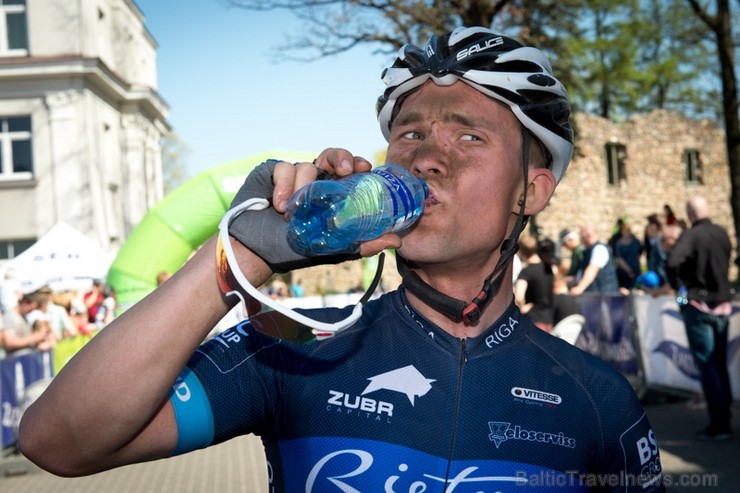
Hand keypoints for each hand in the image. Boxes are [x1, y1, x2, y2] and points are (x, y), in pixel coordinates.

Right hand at [228, 150, 398, 273]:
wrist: (256, 252)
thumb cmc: (294, 250)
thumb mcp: (334, 248)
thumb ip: (364, 242)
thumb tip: (397, 239)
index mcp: (331, 193)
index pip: (349, 170)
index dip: (357, 164)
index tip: (365, 168)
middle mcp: (314, 180)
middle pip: (331, 155)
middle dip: (340, 157)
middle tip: (345, 170)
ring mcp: (293, 175)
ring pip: (306, 164)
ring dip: (302, 188)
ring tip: (291, 212)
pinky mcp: (271, 172)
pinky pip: (284, 167)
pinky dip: (283, 186)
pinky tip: (278, 205)